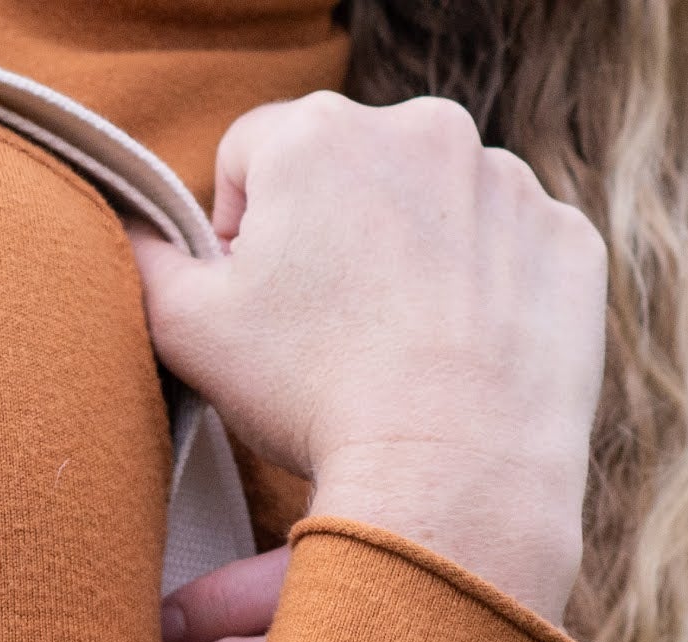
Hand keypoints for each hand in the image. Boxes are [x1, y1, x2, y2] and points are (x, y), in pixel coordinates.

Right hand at [130, 93, 605, 615]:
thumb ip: (141, 259)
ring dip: (412, 259)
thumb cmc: (309, 393)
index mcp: (317, 133)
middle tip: (324, 334)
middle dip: (331, 236)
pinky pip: (513, 253)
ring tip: (396, 350)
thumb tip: (121, 224)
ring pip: (437, 208)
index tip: (258, 303)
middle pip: (350, 173)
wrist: (453, 468)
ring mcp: (508, 180)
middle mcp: (421, 128)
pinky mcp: (567, 238)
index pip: (251, 157)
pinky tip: (461, 357)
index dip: (239, 233)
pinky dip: (487, 293)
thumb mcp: (185, 329)